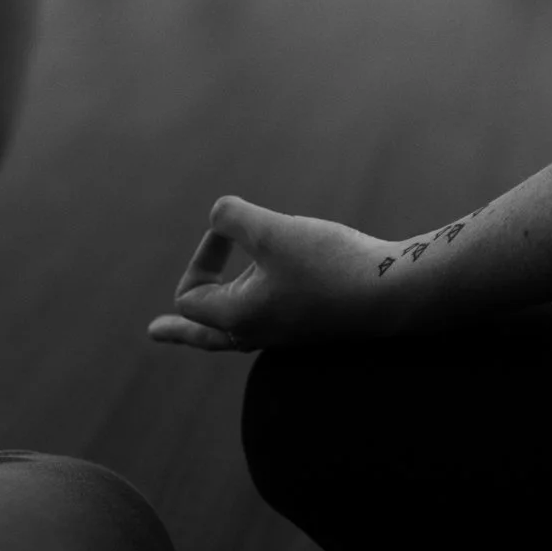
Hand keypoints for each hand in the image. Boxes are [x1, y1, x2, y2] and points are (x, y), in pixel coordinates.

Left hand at [148, 197, 401, 351]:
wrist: (397, 292)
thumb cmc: (332, 265)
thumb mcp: (273, 231)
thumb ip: (232, 217)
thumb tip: (221, 217)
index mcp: (238, 318)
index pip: (190, 294)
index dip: (204, 253)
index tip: (237, 230)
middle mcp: (258, 333)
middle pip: (205, 332)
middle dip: (180, 330)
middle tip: (154, 333)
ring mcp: (287, 332)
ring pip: (237, 332)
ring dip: (215, 321)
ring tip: (200, 325)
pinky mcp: (313, 323)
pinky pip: (268, 324)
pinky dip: (254, 311)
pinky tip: (261, 304)